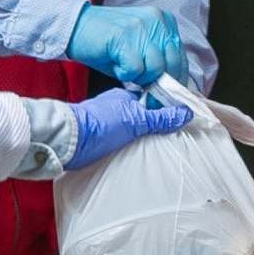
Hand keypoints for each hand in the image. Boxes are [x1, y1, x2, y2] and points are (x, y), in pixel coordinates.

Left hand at [65, 86, 192, 171]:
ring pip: (132, 131)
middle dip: (155, 128)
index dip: (166, 111)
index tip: (181, 122)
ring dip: (142, 140)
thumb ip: (160, 118)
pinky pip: (122, 143)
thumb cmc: (98, 123)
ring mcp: (108, 125)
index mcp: (125, 99)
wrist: (68, 140)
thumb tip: (185, 113)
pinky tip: (137, 155)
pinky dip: (130, 148)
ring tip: (159, 150)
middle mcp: (116, 110)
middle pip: (143, 118)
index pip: (152, 102)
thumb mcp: (135, 120)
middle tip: (173, 139)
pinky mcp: (101, 141)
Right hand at [67, 4, 189, 86]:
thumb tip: (171, 90)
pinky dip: (126, 75)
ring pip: (155, 68)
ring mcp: (142, 27)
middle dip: (160, 86)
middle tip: (148, 96)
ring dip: (140, 78)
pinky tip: (117, 67)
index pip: (181, 58)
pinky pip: (136, 69)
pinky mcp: (125, 36)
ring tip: (125, 71)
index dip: (174, 81)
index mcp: (165, 21)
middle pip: (172, 65)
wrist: (75, 26)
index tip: (165, 95)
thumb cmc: (107, 43)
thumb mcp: (139, 49)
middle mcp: (157, 21)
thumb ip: (158, 62)